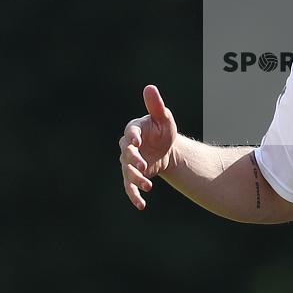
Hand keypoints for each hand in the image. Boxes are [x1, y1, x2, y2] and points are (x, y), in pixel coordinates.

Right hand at [117, 85, 177, 209]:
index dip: (132, 137)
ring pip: (127, 172)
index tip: (136, 142)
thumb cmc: (163, 129)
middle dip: (133, 160)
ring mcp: (128, 162)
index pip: (130, 132)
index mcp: (134, 130)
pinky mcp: (132, 175)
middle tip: (143, 165)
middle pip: (126, 154)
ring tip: (148, 186)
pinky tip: (141, 205)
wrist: (166, 147)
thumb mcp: (164, 117)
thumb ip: (156, 105)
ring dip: (135, 179)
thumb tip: (149, 87)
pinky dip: (134, 196)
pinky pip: (129, 186)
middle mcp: (128, 146)